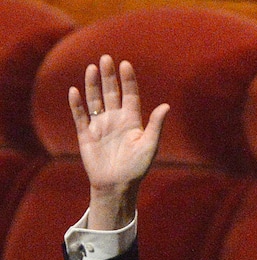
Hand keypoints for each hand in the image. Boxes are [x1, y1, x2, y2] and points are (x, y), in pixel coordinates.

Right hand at [68, 55, 169, 228]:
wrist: (117, 187)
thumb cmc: (136, 169)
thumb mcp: (149, 146)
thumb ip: (155, 126)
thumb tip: (166, 106)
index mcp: (131, 121)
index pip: (129, 95)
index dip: (127, 80)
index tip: (125, 64)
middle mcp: (115, 120)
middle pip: (111, 92)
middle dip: (108, 76)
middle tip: (106, 59)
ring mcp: (100, 126)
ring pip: (95, 100)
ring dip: (92, 85)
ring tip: (92, 68)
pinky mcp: (86, 135)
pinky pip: (80, 116)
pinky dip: (77, 104)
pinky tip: (75, 91)